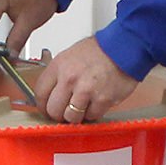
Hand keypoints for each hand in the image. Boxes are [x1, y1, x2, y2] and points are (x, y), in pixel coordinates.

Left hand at [31, 35, 148, 124]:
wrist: (125, 46)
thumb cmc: (100, 51)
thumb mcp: (70, 56)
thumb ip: (58, 75)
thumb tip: (49, 94)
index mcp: (59, 66)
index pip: (40, 94)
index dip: (42, 105)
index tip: (47, 108)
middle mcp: (70, 78)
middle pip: (53, 110)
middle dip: (59, 114)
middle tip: (65, 111)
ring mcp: (86, 90)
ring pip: (71, 117)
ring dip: (77, 116)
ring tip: (83, 106)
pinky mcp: (102, 100)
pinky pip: (91, 116)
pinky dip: (93, 113)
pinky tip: (97, 102)